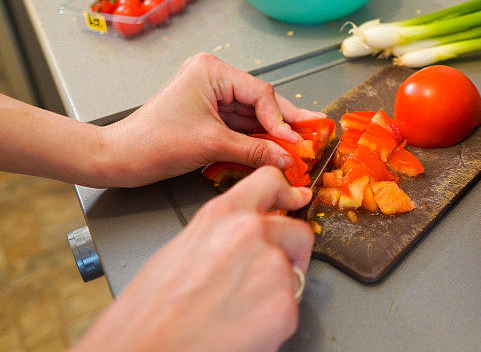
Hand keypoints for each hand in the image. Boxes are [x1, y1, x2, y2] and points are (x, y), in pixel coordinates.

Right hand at [75, 166, 314, 351]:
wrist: (146, 349)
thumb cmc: (149, 312)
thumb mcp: (180, 250)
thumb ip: (219, 236)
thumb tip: (236, 242)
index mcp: (223, 215)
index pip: (270, 181)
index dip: (286, 192)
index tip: (293, 199)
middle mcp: (252, 233)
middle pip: (297, 231)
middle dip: (290, 252)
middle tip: (270, 275)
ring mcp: (272, 267)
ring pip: (293, 275)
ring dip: (276, 292)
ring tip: (239, 312)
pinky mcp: (284, 304)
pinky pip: (290, 310)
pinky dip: (274, 323)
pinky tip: (243, 329)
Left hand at [102, 53, 325, 186]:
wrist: (119, 158)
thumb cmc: (153, 142)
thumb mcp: (211, 145)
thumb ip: (255, 150)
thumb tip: (287, 158)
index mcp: (211, 70)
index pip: (259, 93)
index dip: (280, 120)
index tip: (296, 141)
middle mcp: (213, 77)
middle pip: (261, 101)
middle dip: (285, 122)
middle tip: (315, 133)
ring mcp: (211, 95)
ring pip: (253, 114)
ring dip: (274, 132)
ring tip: (301, 144)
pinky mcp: (209, 113)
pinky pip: (241, 124)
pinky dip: (258, 139)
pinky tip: (277, 148)